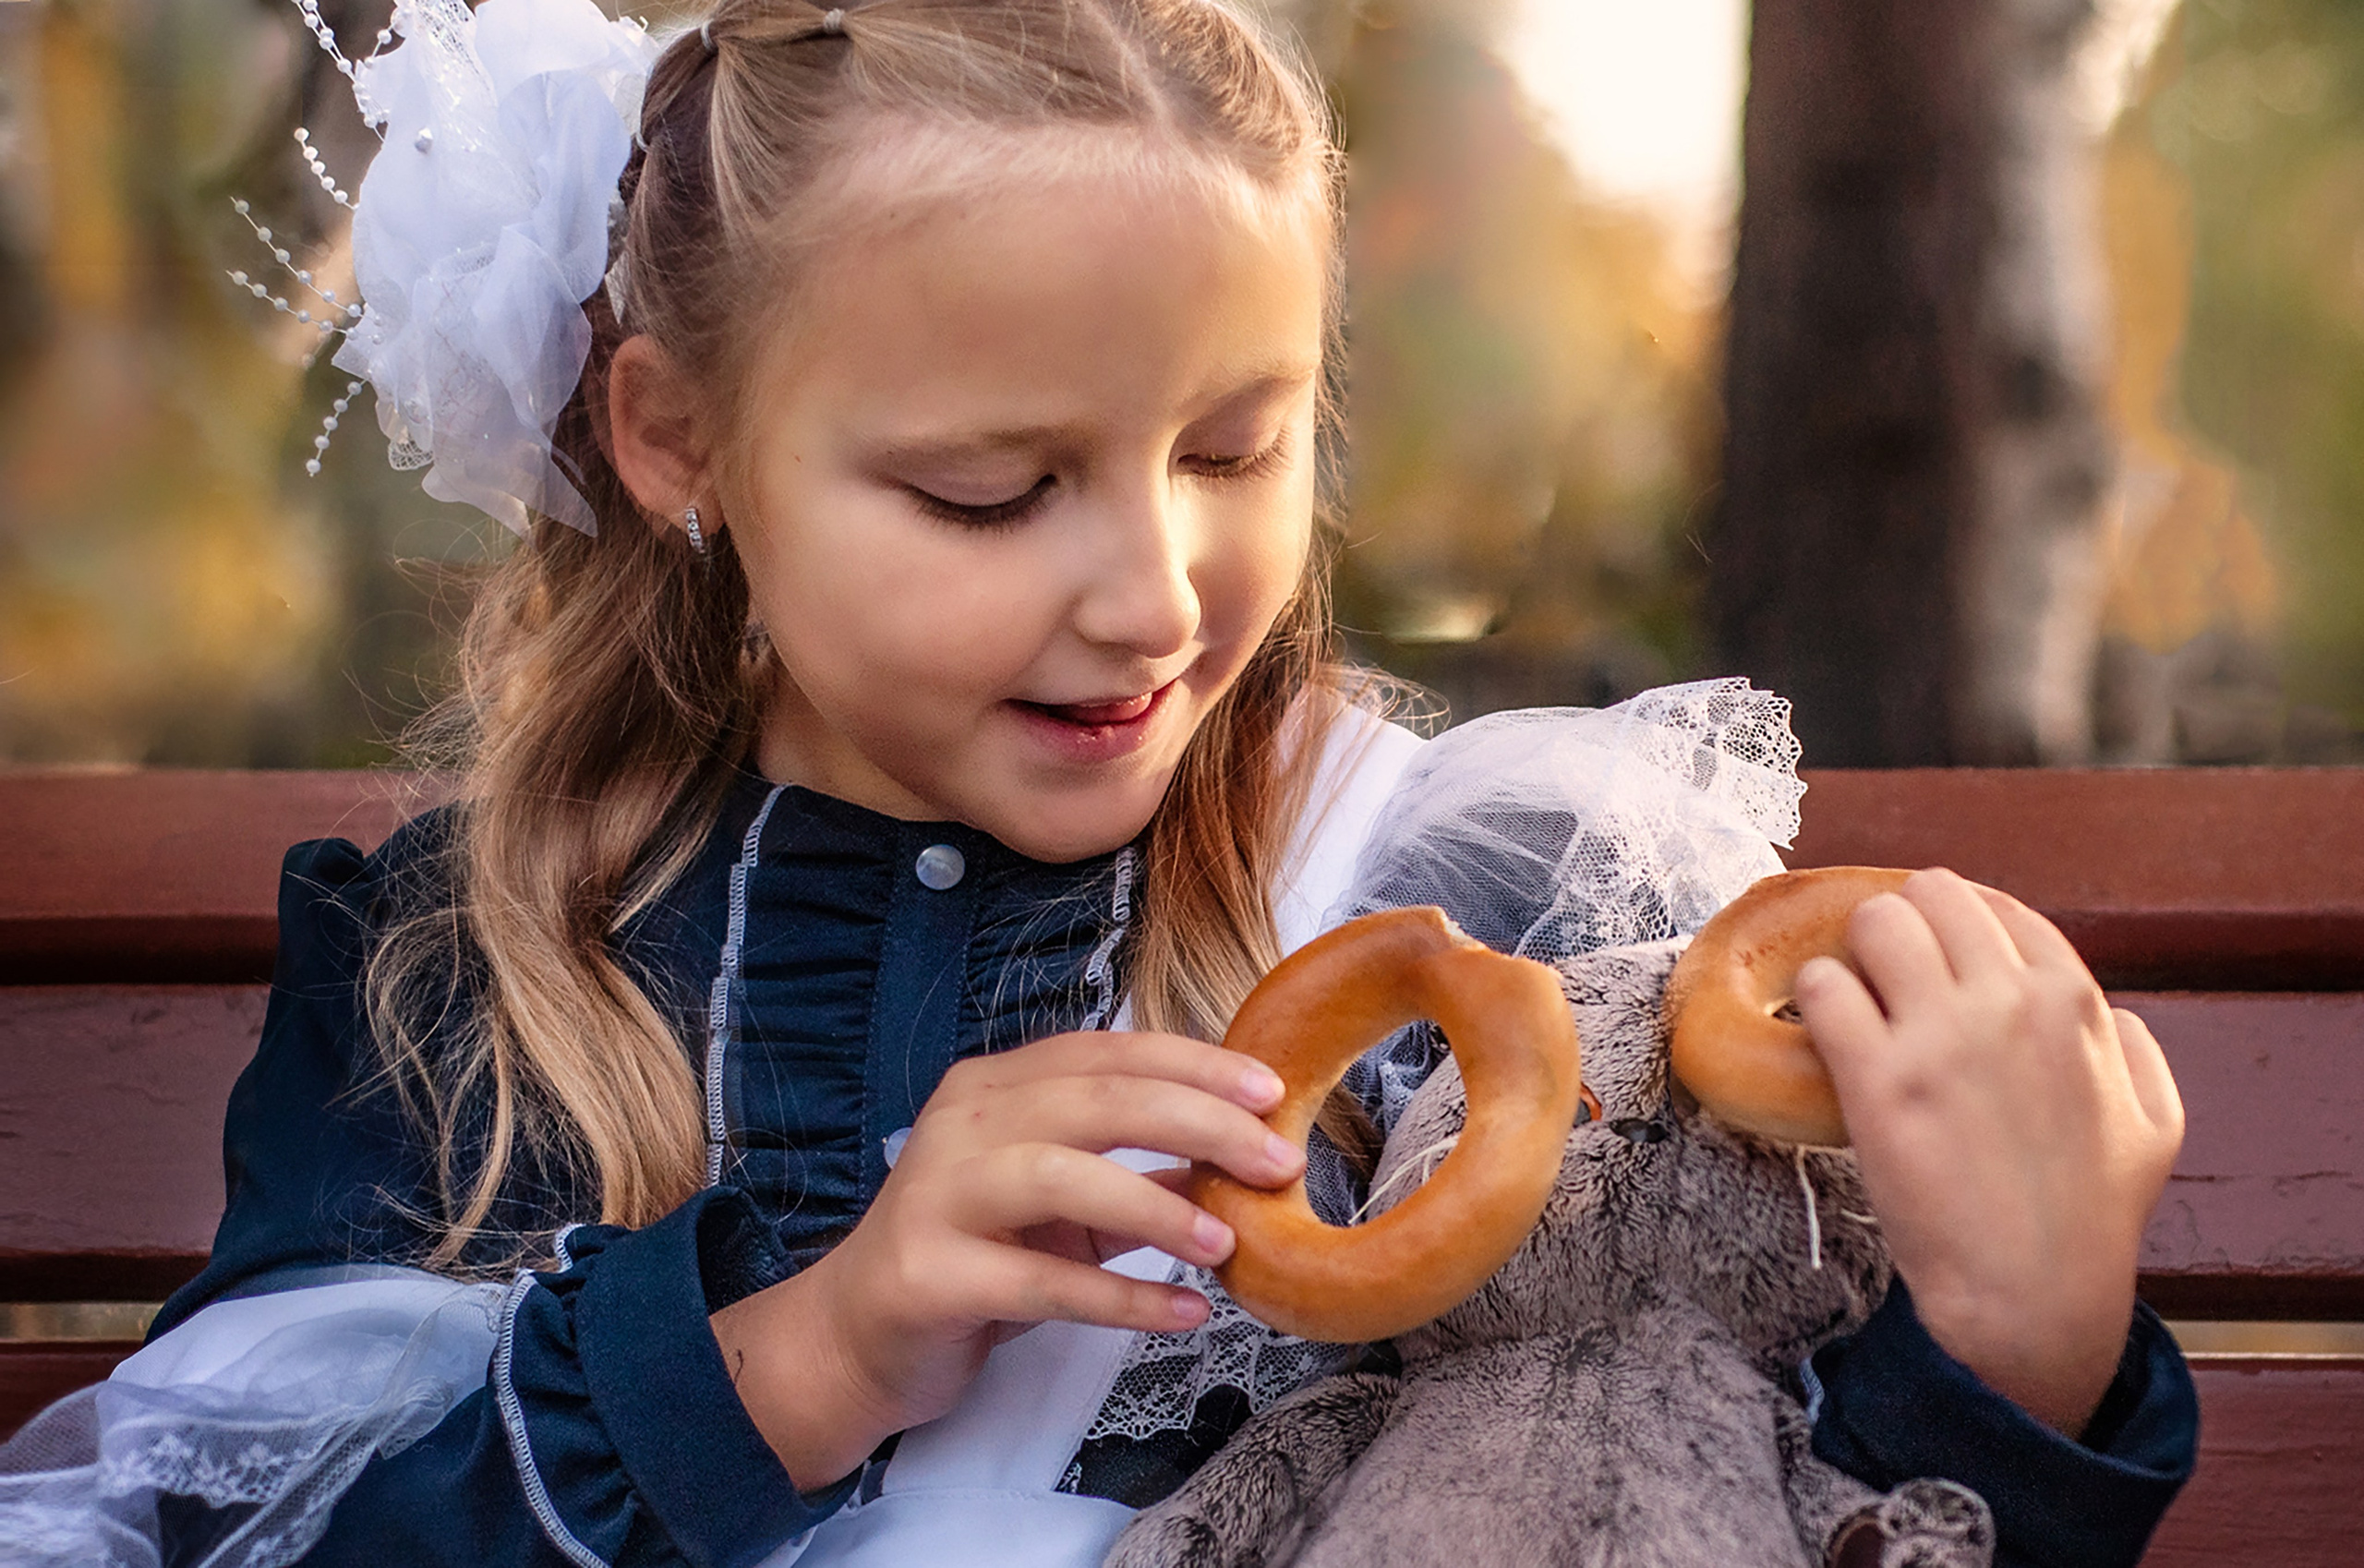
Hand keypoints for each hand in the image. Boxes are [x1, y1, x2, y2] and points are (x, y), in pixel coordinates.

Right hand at [709, 1029, 1303, 1487]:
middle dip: (1199, 1122)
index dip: (1194, 1066)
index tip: (1271, 1092)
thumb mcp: (1058, 1203)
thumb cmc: (970, 1256)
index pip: (1105, 1053)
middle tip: (1277, 1161)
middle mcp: (962, 1126)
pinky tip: (1185, 1313)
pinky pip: (1043, 1282)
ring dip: (1157, 1207)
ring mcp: (939, 1197)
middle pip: (1093, 1101)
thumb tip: (1240, 1160)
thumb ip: (1134, 1172)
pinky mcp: (931, 1275)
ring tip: (1227, 1242)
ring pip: (1061, 1177)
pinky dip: (1124, 1298)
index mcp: (992, 1089)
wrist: (855, 1337)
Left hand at [1795, 869, 2183, 1435]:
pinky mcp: (1879, 1078)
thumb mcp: (2155, 1122)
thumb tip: (2109, 1012)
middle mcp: (2009, 1000)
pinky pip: (1823, 987)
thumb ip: (2135, 1051)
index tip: (1931, 959)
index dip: (1954, 927)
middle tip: (1883, 975)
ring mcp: (1942, 1036)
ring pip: (1873, 921)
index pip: (1995, 906)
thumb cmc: (2092, 1219)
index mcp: (2073, 1001)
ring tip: (1851, 999)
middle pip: (1928, 894)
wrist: (2031, 1297)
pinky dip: (1814, 998)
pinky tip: (1823, 1032)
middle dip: (1901, 926)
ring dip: (1854, 952)